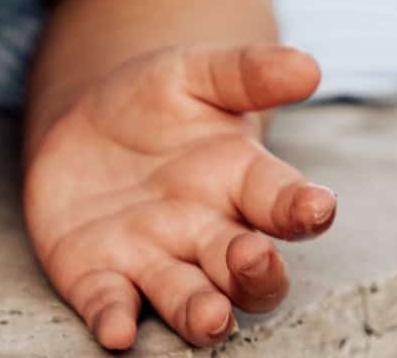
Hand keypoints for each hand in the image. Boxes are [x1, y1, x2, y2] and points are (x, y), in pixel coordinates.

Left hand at [23, 45, 336, 348]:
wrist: (81, 121)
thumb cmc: (154, 101)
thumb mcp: (193, 73)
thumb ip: (245, 72)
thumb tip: (307, 66)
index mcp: (241, 182)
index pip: (282, 201)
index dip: (302, 207)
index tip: (315, 206)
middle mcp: (207, 233)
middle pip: (246, 269)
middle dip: (255, 271)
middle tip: (252, 257)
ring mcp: (153, 258)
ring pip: (189, 299)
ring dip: (201, 314)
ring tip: (211, 319)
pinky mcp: (98, 273)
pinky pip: (110, 303)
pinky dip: (114, 318)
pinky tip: (117, 331)